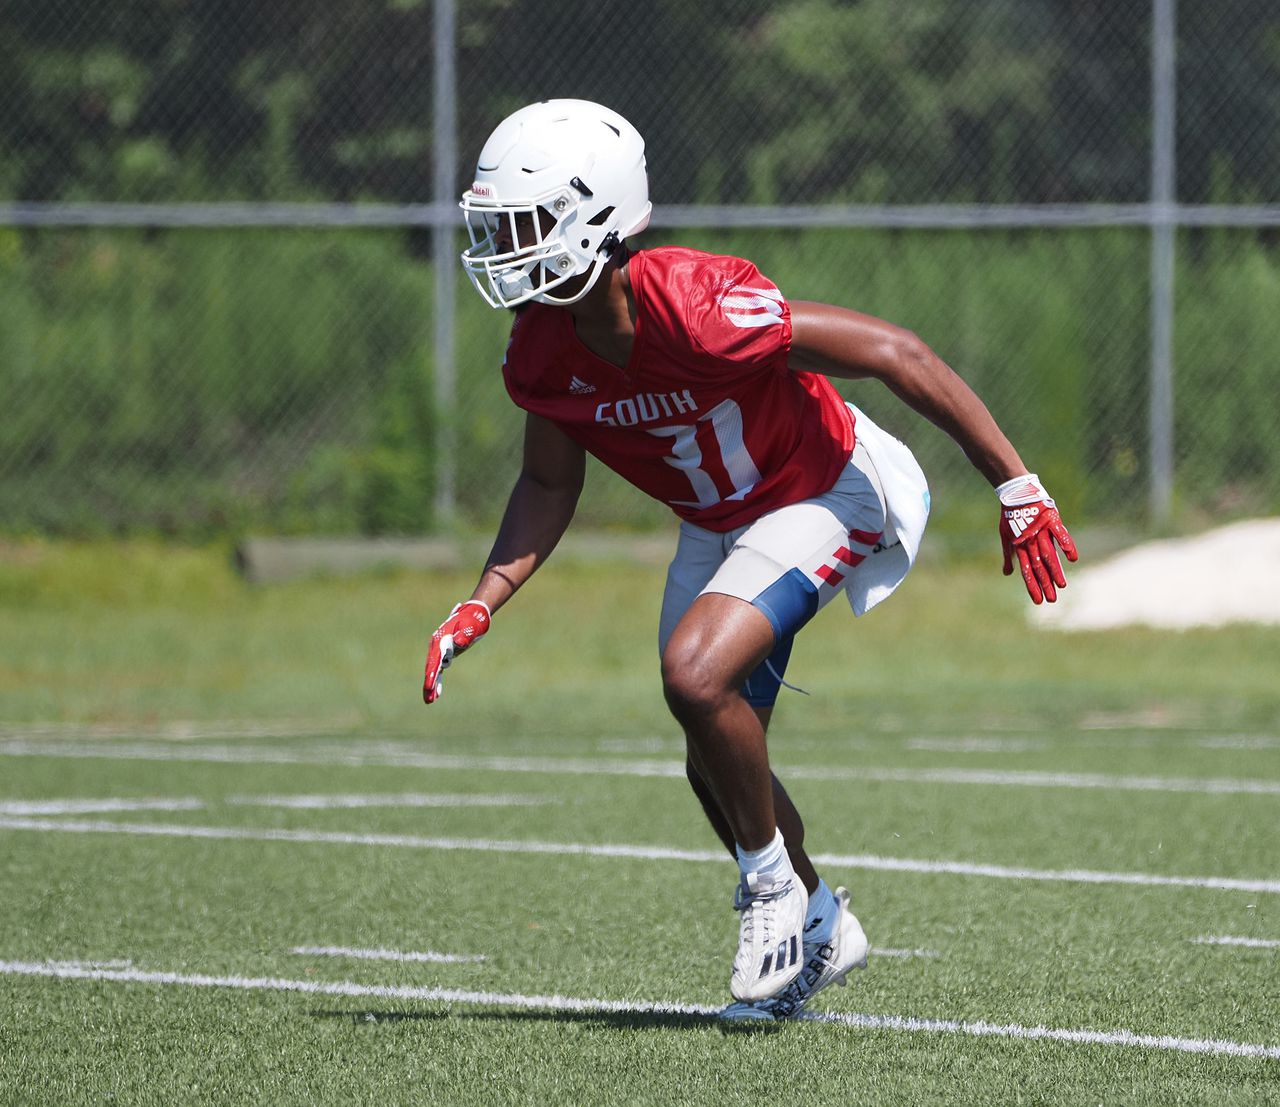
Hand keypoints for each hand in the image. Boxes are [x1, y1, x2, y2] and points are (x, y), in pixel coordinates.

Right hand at [423, 600, 490, 702]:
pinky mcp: (446, 652)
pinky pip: (439, 668)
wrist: (475, 613)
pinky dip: (438, 679)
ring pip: (434, 669)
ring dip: (432, 684)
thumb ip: (463, 635)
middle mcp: (436, 644)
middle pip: (431, 667)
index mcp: (440, 639)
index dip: (431, 674)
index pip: (434, 660)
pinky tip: (438, 692)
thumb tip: (457, 643)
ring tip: (430, 701)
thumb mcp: (470, 627)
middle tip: (428, 700)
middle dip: (429, 684)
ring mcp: (440, 648)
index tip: (429, 686)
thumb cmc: (473, 620)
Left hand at [996, 474, 1078, 603]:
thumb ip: (1009, 555)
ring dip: (1055, 570)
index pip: (1027, 571)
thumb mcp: (1006, 537)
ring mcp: (1041, 531)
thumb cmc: (1011, 517)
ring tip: (1062, 585)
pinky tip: (1073, 558)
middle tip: (1052, 600)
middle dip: (1045, 584)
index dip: (1032, 586)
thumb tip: (1007, 574)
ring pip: (1049, 554)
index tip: (1038, 601)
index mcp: (1020, 547)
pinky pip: (1060, 534)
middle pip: (1039, 566)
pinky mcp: (1051, 520)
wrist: (1016, 493)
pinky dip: (1066, 544)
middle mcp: (1031, 541)